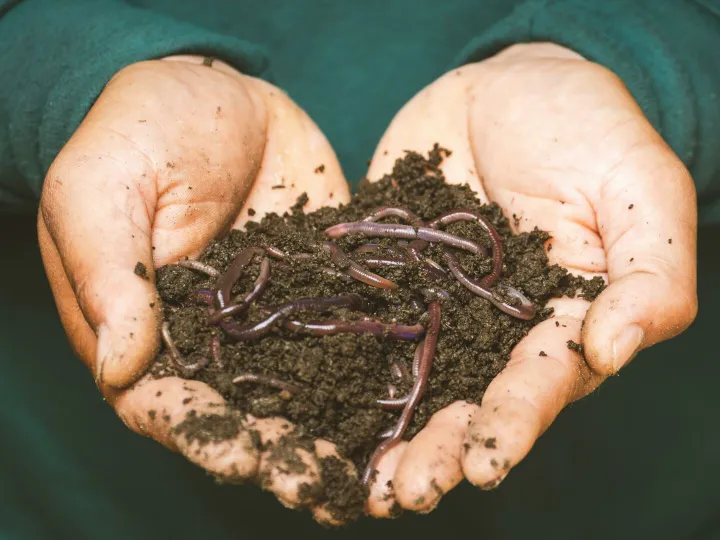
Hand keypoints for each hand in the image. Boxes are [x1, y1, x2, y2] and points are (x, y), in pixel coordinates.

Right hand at [37, 56, 353, 519]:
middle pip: (243, 412)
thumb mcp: (101, 187)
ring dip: (334, 432)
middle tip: (320, 486)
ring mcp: (276, 318)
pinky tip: (411, 397)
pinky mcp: (324, 288)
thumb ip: (108, 272)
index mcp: (147, 328)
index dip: (201, 434)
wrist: (217, 92)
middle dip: (280, 453)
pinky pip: (350, 331)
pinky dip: (376, 368)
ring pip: (304, 387)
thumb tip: (121, 363)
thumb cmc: (139, 130)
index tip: (239, 455)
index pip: (166, 402)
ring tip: (373, 470)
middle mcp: (215, 338)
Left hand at [364, 43, 697, 514]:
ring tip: (362, 481)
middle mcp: (496, 331)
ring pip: (412, 381)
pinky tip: (307, 403)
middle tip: (407, 492)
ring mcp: (436, 309)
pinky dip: (335, 365)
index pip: (542, 382)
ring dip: (388, 432)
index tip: (485, 463)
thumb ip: (648, 272)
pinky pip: (361, 324)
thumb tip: (613, 348)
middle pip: (469, 400)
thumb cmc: (587, 129)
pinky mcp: (387, 281)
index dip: (515, 423)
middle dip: (441, 449)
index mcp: (562, 321)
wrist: (505, 86)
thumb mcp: (639, 188)